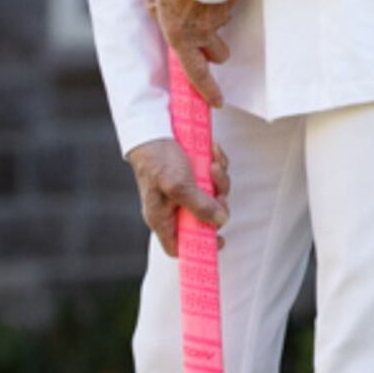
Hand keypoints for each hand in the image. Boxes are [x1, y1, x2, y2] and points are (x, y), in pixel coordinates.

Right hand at [126, 134, 229, 257]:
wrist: (153, 124)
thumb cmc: (156, 158)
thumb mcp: (179, 185)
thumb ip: (200, 206)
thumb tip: (220, 221)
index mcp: (162, 217)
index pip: (178, 246)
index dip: (199, 247)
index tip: (220, 241)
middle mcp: (173, 206)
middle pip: (205, 218)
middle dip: (217, 202)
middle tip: (217, 190)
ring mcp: (184, 189)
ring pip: (213, 195)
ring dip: (219, 178)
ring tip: (212, 164)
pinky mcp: (193, 173)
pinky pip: (213, 176)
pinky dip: (216, 164)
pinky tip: (212, 152)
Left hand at [146, 0, 237, 107]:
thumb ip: (154, 7)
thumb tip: (157, 11)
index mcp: (180, 35)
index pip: (196, 72)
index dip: (208, 90)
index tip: (218, 102)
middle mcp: (203, 31)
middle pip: (219, 54)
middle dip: (215, 49)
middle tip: (205, 33)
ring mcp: (220, 17)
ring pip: (223, 26)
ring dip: (215, 17)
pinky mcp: (232, 1)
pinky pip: (227, 5)